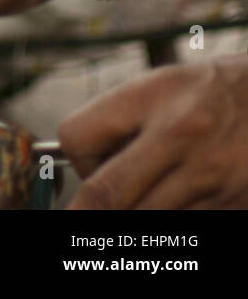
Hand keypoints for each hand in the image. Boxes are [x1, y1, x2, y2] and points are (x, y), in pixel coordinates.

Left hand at [60, 56, 247, 208]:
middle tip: (92, 205)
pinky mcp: (234, 204)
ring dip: (136, 209)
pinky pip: (184, 224)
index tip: (90, 161)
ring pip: (143, 217)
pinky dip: (173, 215)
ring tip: (154, 184)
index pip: (77, 138)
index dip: (77, 158)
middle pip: (106, 195)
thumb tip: (82, 170)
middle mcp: (180, 137)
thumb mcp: (158, 85)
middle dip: (92, 205)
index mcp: (151, 97)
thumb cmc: (210, 91)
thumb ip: (116, 121)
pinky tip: (184, 193)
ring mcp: (210, 176)